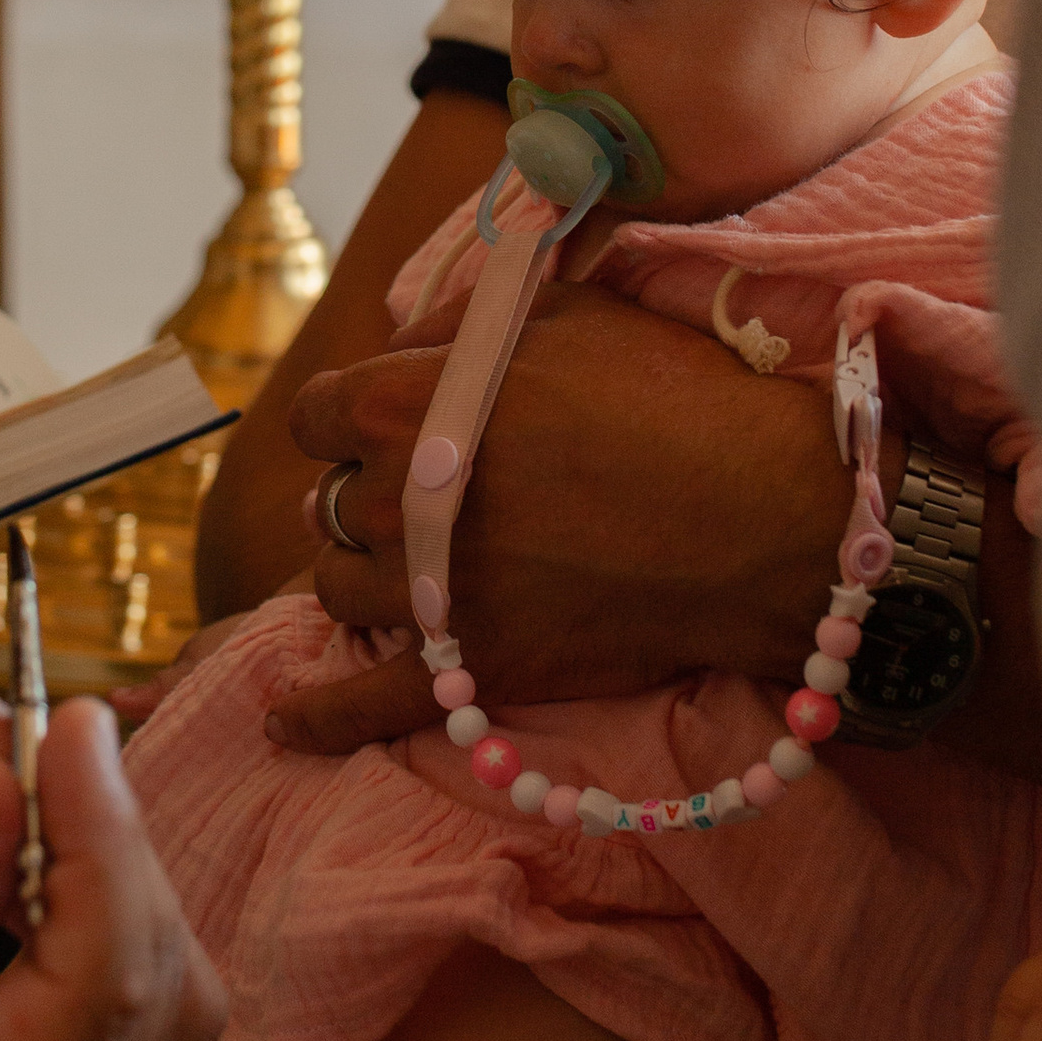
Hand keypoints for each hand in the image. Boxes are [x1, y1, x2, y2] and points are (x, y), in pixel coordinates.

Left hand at [273, 287, 854, 755]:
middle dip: (370, 494)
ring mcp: (427, 595)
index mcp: (402, 403)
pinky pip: (362, 707)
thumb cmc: (669, 395)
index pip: (314, 413)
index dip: (349, 415)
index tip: (384, 423)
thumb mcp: (562, 314)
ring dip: (369, 576)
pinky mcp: (470, 669)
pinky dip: (317, 719)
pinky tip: (283, 726)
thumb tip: (401, 341)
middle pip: (331, 502)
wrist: (758, 514)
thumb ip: (458, 326)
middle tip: (437, 492)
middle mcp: (394, 498)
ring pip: (340, 589)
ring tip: (421, 565)